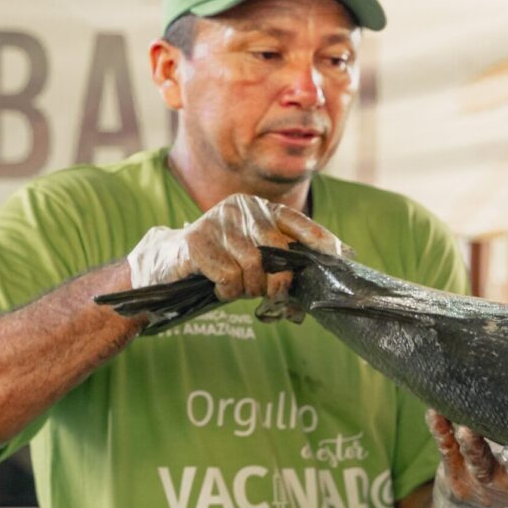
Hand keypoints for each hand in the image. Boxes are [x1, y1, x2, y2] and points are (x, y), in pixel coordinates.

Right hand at [125, 193, 349, 318]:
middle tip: (270, 294)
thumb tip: (308, 299)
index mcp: (258, 208)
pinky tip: (219, 288)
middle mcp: (240, 208)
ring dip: (249, 288)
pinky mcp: (196, 241)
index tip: (342, 255)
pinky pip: (228, 276)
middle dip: (279, 280)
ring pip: (253, 265)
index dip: (320, 239)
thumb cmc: (220, 264)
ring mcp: (216, 221)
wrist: (165, 264)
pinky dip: (228, 291)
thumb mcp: (254, 261)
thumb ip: (280, 269)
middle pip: (277, 249)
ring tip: (239, 289)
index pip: (296, 221)